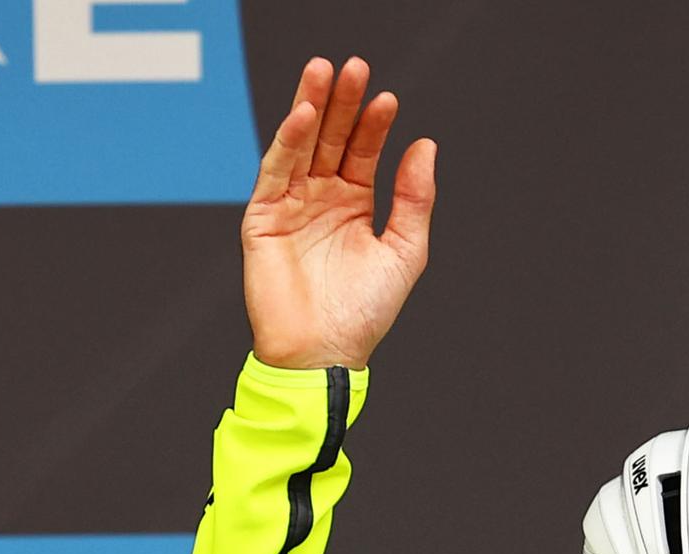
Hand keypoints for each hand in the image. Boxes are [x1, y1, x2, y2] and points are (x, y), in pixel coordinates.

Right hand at [242, 57, 436, 369]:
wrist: (324, 352)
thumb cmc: (364, 312)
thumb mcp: (405, 250)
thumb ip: (414, 198)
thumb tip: (426, 147)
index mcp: (354, 205)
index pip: (362, 151)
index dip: (373, 124)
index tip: (388, 98)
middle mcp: (321, 199)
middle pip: (330, 139)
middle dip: (341, 103)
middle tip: (354, 67)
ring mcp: (290, 204)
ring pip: (300, 145)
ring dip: (312, 107)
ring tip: (325, 72)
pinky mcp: (263, 216)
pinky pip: (276, 170)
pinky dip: (289, 142)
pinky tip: (305, 116)